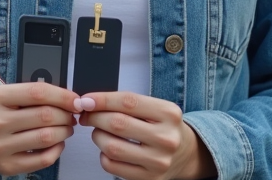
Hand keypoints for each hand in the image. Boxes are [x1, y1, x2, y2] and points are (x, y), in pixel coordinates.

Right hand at [0, 82, 79, 176]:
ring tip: (66, 127)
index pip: (37, 93)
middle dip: (66, 115)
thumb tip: (69, 98)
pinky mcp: (6, 166)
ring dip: (65, 131)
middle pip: (45, 116)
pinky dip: (57, 150)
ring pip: (47, 137)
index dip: (62, 96)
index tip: (76, 100)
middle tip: (72, 115)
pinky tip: (57, 143)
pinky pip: (43, 159)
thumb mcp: (5, 95)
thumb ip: (33, 94)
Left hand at [75, 92, 215, 179]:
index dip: (102, 99)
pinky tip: (110, 149)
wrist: (185, 154)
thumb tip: (91, 103)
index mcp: (168, 113)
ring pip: (112, 147)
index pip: (128, 102)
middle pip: (117, 123)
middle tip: (88, 115)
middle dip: (94, 117)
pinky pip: (113, 167)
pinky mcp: (149, 179)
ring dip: (97, 137)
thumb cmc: (164, 128)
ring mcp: (158, 161)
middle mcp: (166, 138)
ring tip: (100, 132)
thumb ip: (127, 104)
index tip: (86, 100)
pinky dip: (104, 156)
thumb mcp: (155, 109)